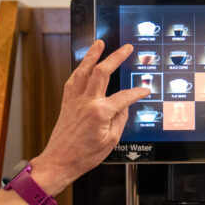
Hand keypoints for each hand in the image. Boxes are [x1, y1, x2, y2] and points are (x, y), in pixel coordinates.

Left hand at [30, 40, 149, 194]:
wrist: (60, 161)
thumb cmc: (84, 156)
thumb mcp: (111, 141)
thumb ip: (120, 119)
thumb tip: (125, 105)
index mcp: (100, 112)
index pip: (124, 96)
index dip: (137, 92)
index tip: (145, 90)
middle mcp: (86, 102)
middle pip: (101, 72)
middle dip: (115, 57)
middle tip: (126, 48)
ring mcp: (74, 101)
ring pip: (83, 71)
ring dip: (92, 55)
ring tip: (99, 43)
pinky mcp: (66, 103)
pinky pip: (73, 80)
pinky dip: (79, 70)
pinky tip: (83, 65)